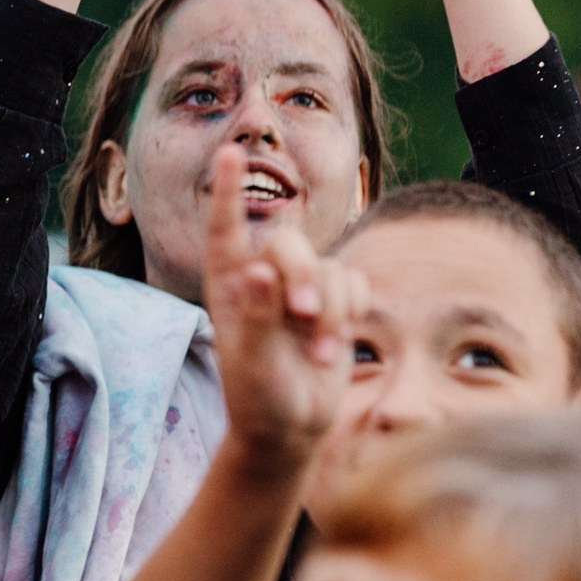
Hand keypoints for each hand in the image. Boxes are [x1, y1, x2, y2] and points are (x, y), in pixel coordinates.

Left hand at [203, 149, 366, 473]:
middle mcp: (262, 280)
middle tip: (302, 314)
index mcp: (227, 287)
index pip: (225, 231)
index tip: (227, 153)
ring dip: (331, 310)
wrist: (290, 428)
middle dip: (303, 275)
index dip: (226, 193)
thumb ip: (254, 316)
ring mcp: (300, 289)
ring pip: (330, 267)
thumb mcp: (250, 361)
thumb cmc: (257, 397)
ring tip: (319, 355)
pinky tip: (333, 347)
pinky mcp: (334, 302)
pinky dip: (350, 314)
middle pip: (289, 243)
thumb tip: (259, 270)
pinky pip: (355, 283)